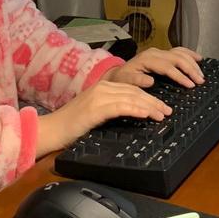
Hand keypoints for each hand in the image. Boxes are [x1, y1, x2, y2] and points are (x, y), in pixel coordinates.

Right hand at [35, 80, 171, 155]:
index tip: (162, 107)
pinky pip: (121, 107)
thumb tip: (131, 114)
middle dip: (154, 102)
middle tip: (167, 111)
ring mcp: (99, 97)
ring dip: (149, 107)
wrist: (51, 130)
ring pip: (131, 98)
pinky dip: (136, 110)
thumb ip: (111, 109)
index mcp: (103, 87)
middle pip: (135, 92)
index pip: (132, 89)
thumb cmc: (71, 126)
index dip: (149, 98)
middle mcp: (102, 88)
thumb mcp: (95, 113)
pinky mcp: (96, 108)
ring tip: (162, 115)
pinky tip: (146, 115)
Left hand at [103, 46, 204, 88]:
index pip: (168, 67)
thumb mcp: (125, 81)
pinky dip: (190, 54)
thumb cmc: (122, 79)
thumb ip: (136, 81)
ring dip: (192, 63)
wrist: (118, 73)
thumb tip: (150, 81)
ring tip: (201, 74)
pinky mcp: (162, 53)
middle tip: (200, 81)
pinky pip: (179, 51)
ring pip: (180, 54)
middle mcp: (155, 53)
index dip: (180, 76)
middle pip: (177, 58)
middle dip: (190, 69)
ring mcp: (159, 52)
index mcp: (147, 59)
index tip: (190, 85)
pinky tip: (198, 58)